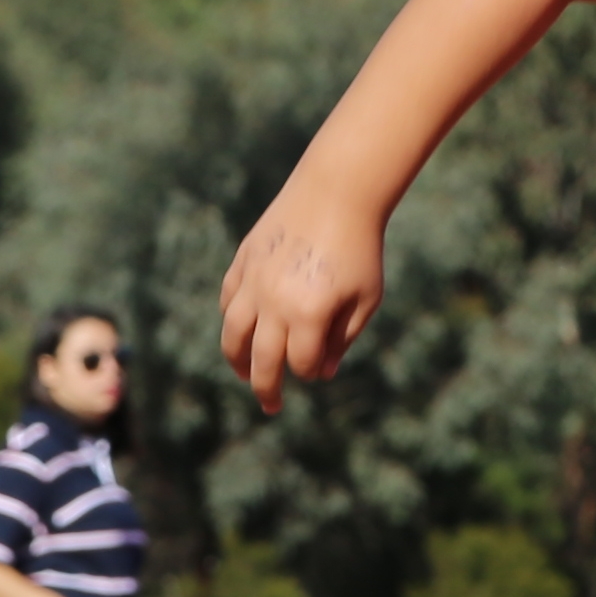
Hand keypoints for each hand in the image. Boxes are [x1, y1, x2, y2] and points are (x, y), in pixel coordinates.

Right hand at [216, 173, 388, 409]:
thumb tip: (321, 374)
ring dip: (237, 360)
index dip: (310, 372)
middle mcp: (275, 301)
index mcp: (310, 314)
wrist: (336, 191)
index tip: (319, 369)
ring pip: (234, 334)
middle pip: (262, 360)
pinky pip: (229, 300)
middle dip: (266, 388)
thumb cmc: (360, 247)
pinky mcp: (243, 260)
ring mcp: (254, 280)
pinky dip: (232, 320)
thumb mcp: (366, 298)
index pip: (301, 363)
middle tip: (271, 405)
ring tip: (244, 374)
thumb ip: (342, 340)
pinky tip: (241, 330)